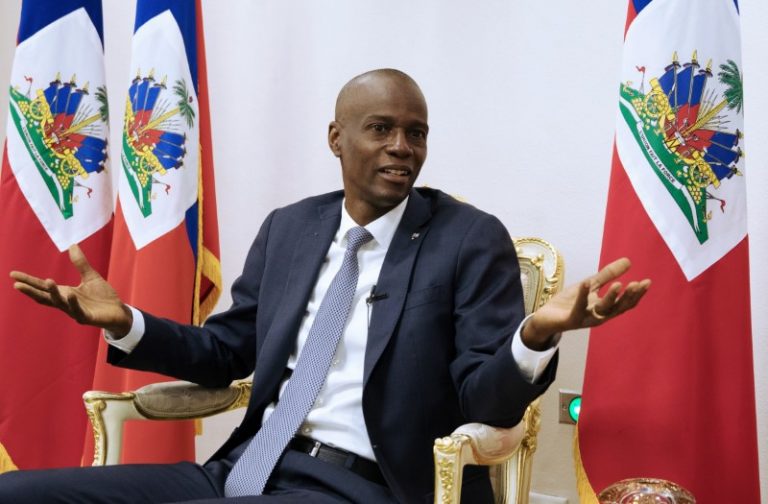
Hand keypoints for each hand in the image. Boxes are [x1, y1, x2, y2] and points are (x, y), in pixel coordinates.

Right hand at [10, 245, 131, 335]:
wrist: (118, 312)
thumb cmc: (102, 297)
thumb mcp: (90, 276)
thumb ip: (81, 263)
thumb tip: (72, 245)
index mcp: (64, 293)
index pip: (42, 287)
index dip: (29, 281)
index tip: (13, 275)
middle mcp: (66, 302)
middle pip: (45, 297)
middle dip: (31, 290)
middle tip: (17, 284)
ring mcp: (75, 311)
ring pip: (60, 303)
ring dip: (53, 293)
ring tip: (47, 281)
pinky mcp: (86, 317)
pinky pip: (77, 310)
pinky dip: (72, 303)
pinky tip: (69, 294)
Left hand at [521, 258, 650, 349]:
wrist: (545, 317)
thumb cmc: (568, 302)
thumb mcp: (590, 285)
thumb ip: (607, 275)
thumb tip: (628, 261)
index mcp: (604, 309)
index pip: (624, 303)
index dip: (636, 294)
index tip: (647, 282)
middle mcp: (598, 316)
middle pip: (617, 308)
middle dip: (629, 296)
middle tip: (638, 284)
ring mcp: (585, 319)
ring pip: (601, 310)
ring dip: (610, 297)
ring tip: (619, 284)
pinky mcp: (570, 320)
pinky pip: (578, 308)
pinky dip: (583, 296)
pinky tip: (587, 283)